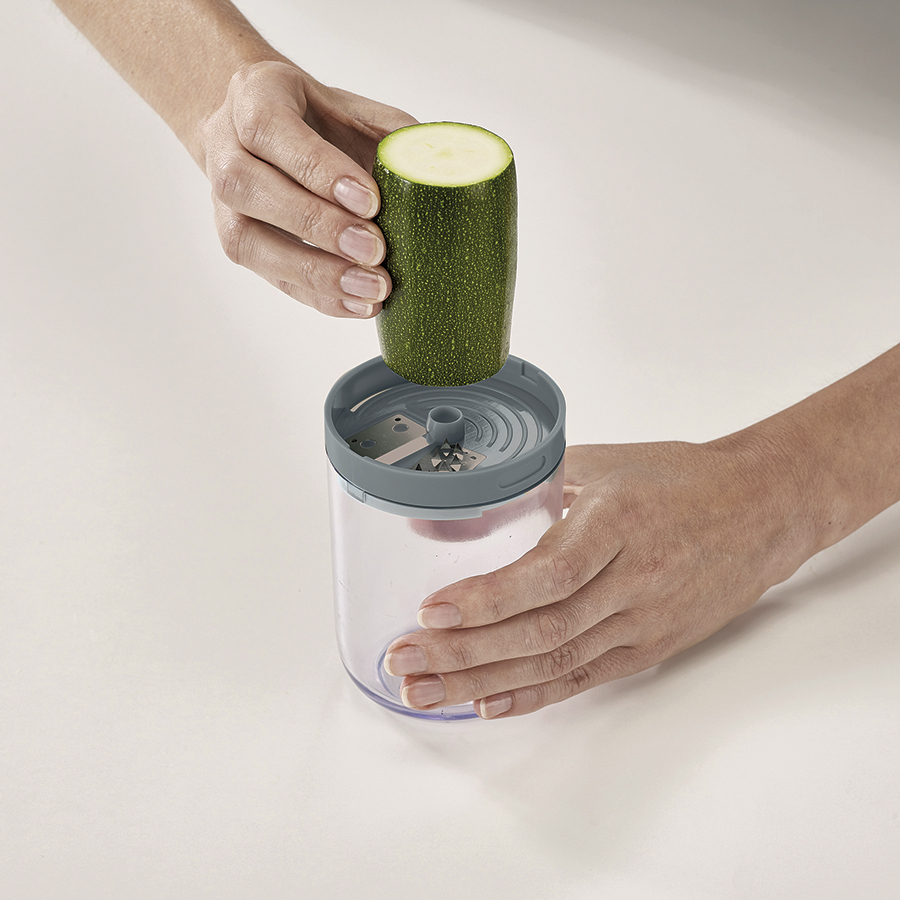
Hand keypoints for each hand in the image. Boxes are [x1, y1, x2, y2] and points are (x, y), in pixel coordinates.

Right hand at [199, 61, 416, 316]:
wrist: (269, 133)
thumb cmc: (319, 121)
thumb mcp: (356, 109)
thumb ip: (392, 135)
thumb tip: (440, 173)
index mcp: (254, 96)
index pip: (269, 129)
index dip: (318, 169)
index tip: (369, 201)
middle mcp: (224, 146)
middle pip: (249, 187)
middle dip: (317, 225)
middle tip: (374, 251)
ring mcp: (222, 201)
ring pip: (248, 241)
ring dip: (314, 272)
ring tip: (371, 290)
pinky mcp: (237, 243)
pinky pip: (270, 277)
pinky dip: (318, 296)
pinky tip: (356, 304)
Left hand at [384, 438, 809, 717]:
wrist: (761, 509)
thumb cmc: (680, 479)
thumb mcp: (603, 461)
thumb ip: (530, 483)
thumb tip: (450, 514)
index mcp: (619, 523)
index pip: (549, 573)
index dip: (488, 599)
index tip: (432, 610)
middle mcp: (632, 579)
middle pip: (540, 630)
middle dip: (463, 651)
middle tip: (403, 661)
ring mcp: (643, 621)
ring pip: (553, 662)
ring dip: (481, 682)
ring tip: (424, 691)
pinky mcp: (649, 647)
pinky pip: (584, 680)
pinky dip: (532, 695)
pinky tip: (485, 704)